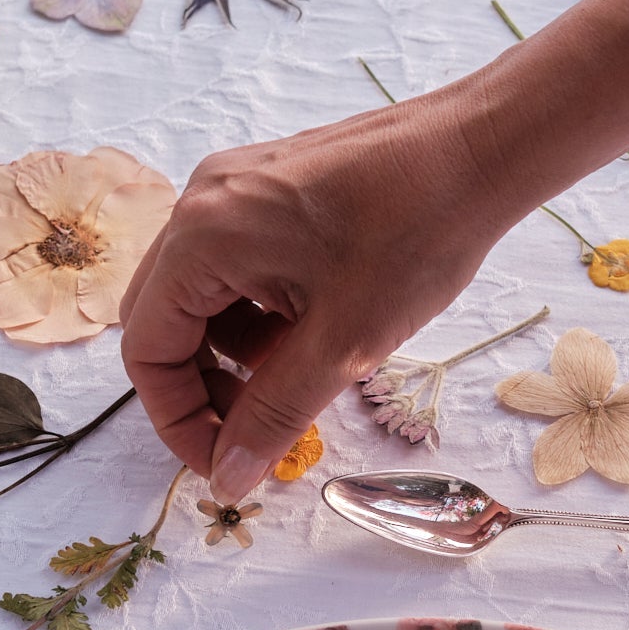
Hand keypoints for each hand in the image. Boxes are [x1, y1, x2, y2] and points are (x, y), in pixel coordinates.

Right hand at [119, 0, 628, 495]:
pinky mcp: (268, 186)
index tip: (224, 461)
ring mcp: (234, 188)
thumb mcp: (343, 344)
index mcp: (203, 235)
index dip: (177, 418)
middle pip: (164, 319)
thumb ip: (273, 415)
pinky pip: (238, 265)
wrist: (482, 149)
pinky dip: (263, 311)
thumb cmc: (418, 235)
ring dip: (239, 351)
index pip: (146, 348)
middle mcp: (203, 202)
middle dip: (204, 386)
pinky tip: (319, 326)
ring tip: (308, 371)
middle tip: (258, 428)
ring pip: (204, 295)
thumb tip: (227, 480)